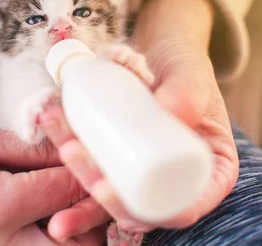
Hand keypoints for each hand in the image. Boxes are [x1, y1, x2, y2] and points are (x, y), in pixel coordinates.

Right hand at [0, 119, 110, 245]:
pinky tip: (49, 223)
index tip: (94, 162)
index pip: (65, 193)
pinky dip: (50, 244)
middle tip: (89, 192)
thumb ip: (34, 151)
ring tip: (69, 207)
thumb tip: (74, 154)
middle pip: (73, 245)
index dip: (88, 174)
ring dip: (74, 236)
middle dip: (90, 218)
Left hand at [39, 0, 238, 236]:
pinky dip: (73, 150)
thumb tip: (174, 113)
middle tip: (72, 156)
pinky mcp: (120, 155)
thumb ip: (190, 88)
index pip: (181, 210)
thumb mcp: (193, 73)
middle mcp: (175, 179)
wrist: (161, 48)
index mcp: (208, 174)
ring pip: (112, 189)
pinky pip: (97, 164)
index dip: (141, 213)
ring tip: (60, 143)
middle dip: (95, 197)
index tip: (106, 191)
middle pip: (136, 205)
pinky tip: (53, 130)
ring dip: (77, 178)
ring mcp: (143, 169)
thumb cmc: (184, 62)